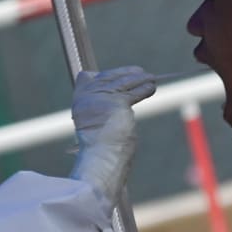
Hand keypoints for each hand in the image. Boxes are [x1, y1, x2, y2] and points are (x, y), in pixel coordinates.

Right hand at [70, 66, 155, 204]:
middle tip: (139, 72)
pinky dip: (145, 88)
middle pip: (108, 76)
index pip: (86, 77)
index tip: (116, 76)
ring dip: (140, 79)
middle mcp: (88, 96)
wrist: (101, 159)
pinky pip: (135, 91)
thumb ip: (99, 114)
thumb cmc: (100, 150)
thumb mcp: (94, 127)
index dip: (104, 76)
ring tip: (152, 79)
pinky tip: (151, 86)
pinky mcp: (117, 100)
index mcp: (79, 102)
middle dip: (125, 73)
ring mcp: (101, 96)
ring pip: (124, 81)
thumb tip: (112, 114)